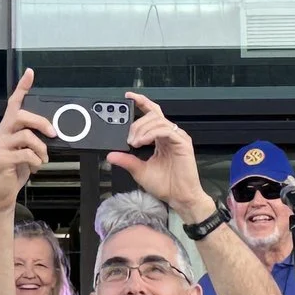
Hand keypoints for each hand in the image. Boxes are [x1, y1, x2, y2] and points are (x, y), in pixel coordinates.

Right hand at [0, 70, 49, 208]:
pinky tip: (34, 168)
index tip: (30, 74)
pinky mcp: (2, 159)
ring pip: (26, 136)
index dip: (22, 88)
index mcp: (6, 129)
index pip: (13, 104)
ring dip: (41, 148)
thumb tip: (52, 133)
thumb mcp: (26, 152)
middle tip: (53, 134)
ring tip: (42, 159)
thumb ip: (33, 140)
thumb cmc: (13, 172)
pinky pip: (26, 154)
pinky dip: (36, 161)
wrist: (1, 194)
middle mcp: (0, 134)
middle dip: (41, 122)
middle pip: (21, 116)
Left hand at [106, 93, 208, 219]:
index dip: (141, 102)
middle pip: (153, 115)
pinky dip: (151, 133)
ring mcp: (177, 138)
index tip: (128, 97)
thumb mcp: (140, 170)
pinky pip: (165, 130)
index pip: (152, 114)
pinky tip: (143, 141)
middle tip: (129, 137)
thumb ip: (127, 160)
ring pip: (157, 120)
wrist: (179, 197)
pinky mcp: (183, 143)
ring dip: (142, 129)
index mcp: (161, 138)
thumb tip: (111, 155)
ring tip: (134, 142)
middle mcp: (169, 135)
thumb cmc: (166, 185)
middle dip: (137, 123)